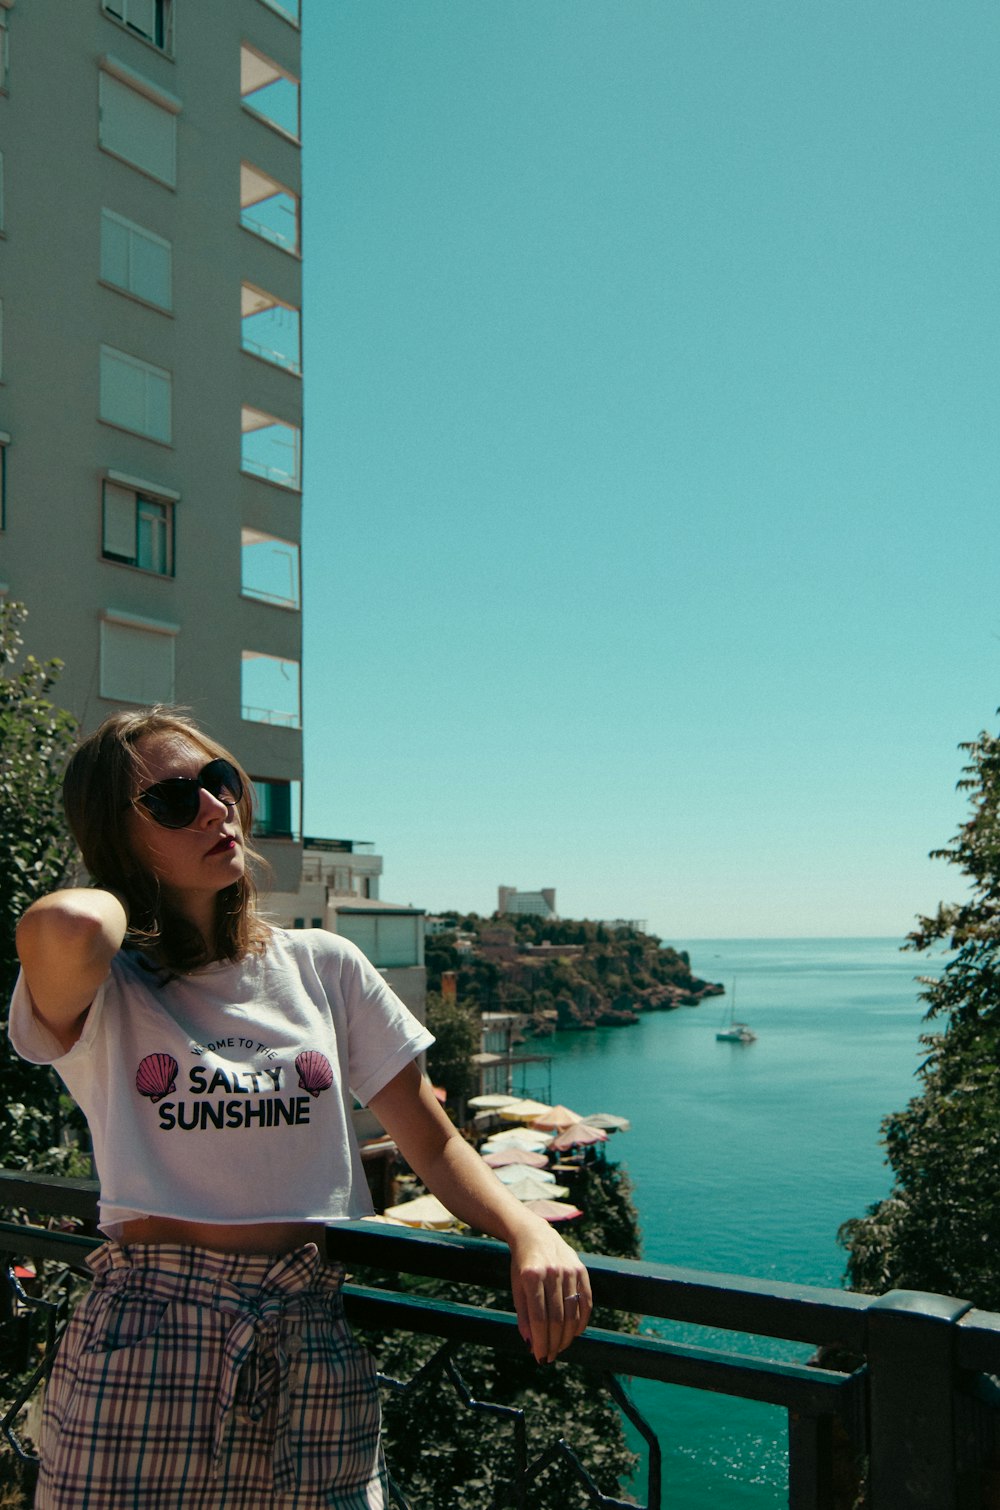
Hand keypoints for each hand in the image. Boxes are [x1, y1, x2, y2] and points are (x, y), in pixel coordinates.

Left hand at [508, 1217, 592, 1363]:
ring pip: (573, 1313)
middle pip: (557, 1318)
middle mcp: (552, 1272)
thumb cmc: (522, 1266)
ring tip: (560, 1348)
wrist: (535, 1234)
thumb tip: (531, 1345)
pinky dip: (582, 1321)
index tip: (539, 1357)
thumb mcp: (517, 1288)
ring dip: (567, 1336)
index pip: (539, 1318)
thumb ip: (523, 1316)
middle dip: (554, 1343)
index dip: (540, 1341)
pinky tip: (575, 1333)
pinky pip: (586, 1301)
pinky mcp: (581, 1270)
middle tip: (550, 1357)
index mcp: (532, 1276)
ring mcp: (569, 1270)